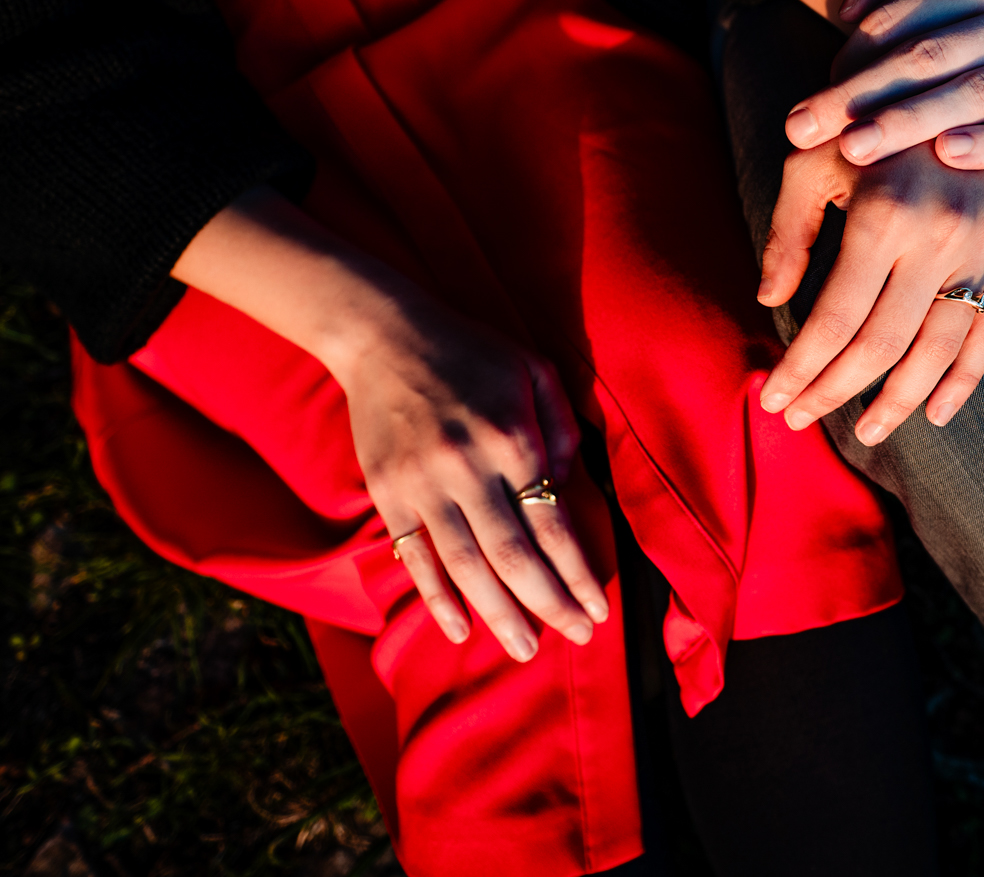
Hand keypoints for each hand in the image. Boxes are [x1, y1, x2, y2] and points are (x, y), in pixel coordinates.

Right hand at [332, 292, 611, 658]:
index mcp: (513, 439)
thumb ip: (562, 428)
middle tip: (574, 638)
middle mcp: (469, 468)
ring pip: (466, 568)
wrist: (384, 335)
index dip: (578, 576)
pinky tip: (461, 629)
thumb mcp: (534, 370)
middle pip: (513, 558)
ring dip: (499, 616)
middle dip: (549, 606)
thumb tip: (569, 488)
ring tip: (526, 648)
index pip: (553, 526)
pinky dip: (438, 599)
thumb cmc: (472, 352)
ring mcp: (423, 486)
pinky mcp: (389, 494)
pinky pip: (416, 558)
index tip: (599, 610)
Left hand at [756, 140, 983, 444]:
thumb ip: (789, 234)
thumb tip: (769, 299)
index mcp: (882, 213)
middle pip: (882, 344)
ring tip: (866, 432)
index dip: (802, 368)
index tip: (774, 400)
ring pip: (939, 349)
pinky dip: (965, 378)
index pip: (835, 320)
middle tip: (803, 420)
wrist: (951, 75)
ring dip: (898, 401)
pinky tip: (935, 413)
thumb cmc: (863, 122)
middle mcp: (939, 234)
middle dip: (835, 391)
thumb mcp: (809, 160)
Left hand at [781, 0, 983, 168]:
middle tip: (803, 128)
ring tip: (855, 150)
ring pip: (976, 92)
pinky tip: (951, 156)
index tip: (811, 95)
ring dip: (913, 122)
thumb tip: (849, 5)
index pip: (906, 16)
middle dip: (862, 95)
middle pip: (929, 56)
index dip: (853, 56)